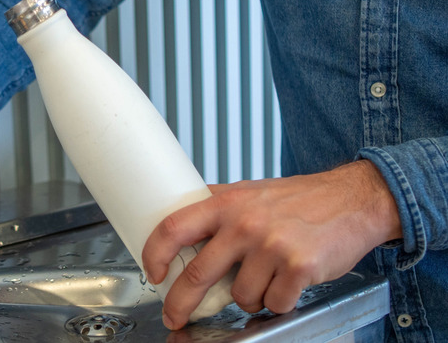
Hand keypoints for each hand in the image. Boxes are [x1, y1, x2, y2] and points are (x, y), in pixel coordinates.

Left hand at [142, 160, 401, 329]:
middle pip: (198, 274)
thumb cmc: (299, 198)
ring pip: (241, 296)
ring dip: (249, 297)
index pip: (175, 227)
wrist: (353, 200)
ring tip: (266, 276)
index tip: (152, 273)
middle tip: (176, 315)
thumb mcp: (249, 191)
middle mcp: (245, 223)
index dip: (155, 254)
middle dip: (181, 303)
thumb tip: (180, 221)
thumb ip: (217, 205)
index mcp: (227, 203)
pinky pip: (274, 304)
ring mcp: (272, 246)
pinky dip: (279, 301)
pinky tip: (287, 282)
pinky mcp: (299, 267)